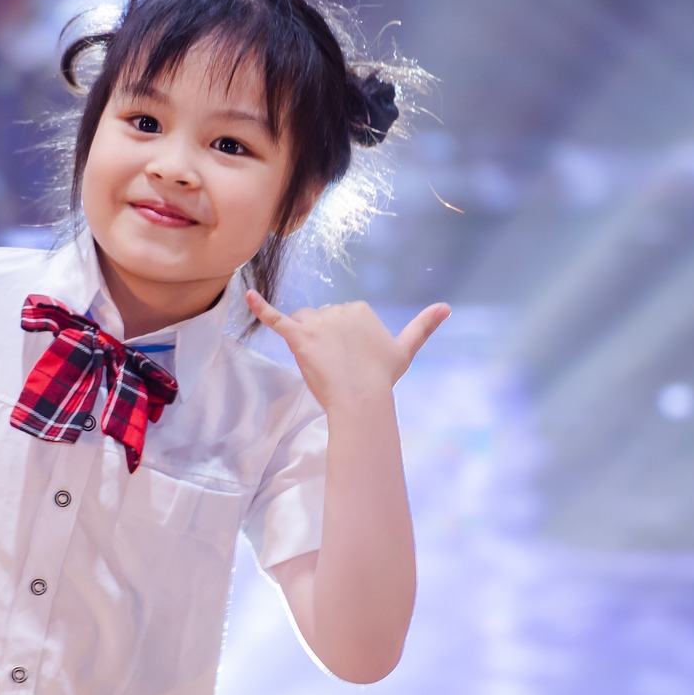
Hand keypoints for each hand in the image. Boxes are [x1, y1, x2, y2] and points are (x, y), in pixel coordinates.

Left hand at [246, 291, 447, 414]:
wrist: (362, 399)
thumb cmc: (382, 378)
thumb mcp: (405, 350)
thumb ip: (424, 326)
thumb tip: (447, 307)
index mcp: (360, 308)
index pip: (338, 321)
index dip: (340, 344)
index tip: (351, 362)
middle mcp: (339, 309)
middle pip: (318, 323)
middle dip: (323, 344)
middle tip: (337, 369)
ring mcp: (319, 323)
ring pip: (301, 325)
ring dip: (305, 341)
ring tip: (321, 364)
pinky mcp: (299, 337)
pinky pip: (276, 319)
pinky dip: (260, 307)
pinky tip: (246, 296)